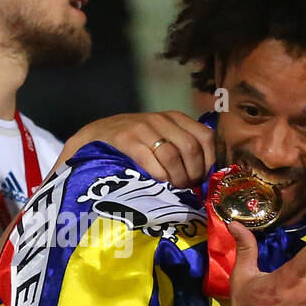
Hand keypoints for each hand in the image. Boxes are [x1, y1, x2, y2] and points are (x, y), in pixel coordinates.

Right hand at [54, 111, 215, 187]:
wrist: (95, 137)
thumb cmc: (136, 145)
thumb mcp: (163, 139)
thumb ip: (184, 150)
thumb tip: (210, 176)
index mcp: (175, 118)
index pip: (205, 137)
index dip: (208, 162)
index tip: (202, 179)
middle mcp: (161, 119)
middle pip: (191, 149)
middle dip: (193, 174)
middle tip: (187, 187)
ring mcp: (142, 127)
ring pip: (173, 156)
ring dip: (177, 178)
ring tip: (173, 187)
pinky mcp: (125, 138)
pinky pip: (151, 160)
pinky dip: (159, 176)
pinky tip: (158, 183)